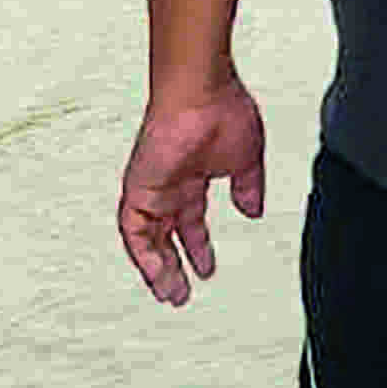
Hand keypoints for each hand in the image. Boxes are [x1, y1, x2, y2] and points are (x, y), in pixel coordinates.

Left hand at [117, 79, 267, 307]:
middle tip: (180, 294)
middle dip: (174, 267)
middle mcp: (169, 186)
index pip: (190, 223)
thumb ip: (248, 188)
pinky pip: (133, 231)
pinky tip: (156, 273)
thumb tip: (252, 210)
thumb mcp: (246, 160)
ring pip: (147, 239)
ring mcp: (152, 188)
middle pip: (166, 236)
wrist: (200, 92)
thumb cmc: (224, 112)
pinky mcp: (138, 188)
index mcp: (193, 178)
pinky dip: (143, 253)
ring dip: (157, 268)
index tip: (207, 270)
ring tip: (169, 294)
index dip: (198, 248)